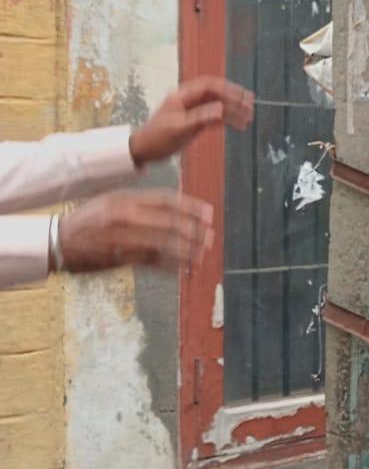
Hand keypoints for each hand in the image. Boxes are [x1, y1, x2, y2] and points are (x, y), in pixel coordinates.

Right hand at [59, 191, 213, 273]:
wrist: (58, 240)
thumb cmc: (89, 220)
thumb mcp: (112, 201)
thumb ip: (140, 202)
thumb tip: (173, 205)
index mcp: (126, 199)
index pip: (167, 200)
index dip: (191, 207)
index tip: (209, 214)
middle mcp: (126, 215)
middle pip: (170, 222)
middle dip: (194, 231)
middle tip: (209, 237)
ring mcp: (122, 237)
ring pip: (163, 244)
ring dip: (186, 251)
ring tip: (201, 256)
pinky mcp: (119, 257)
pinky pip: (151, 261)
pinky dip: (170, 265)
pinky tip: (182, 269)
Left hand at [129, 76, 253, 166]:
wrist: (144, 150)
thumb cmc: (157, 138)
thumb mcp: (179, 129)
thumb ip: (200, 118)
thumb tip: (221, 110)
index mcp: (182, 96)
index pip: (209, 86)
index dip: (227, 89)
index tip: (242, 96)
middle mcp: (188, 100)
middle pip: (216, 94)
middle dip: (234, 98)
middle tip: (251, 105)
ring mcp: (192, 111)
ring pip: (217, 106)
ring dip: (233, 110)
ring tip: (248, 117)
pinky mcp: (194, 122)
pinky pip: (214, 118)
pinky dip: (227, 120)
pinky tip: (238, 125)